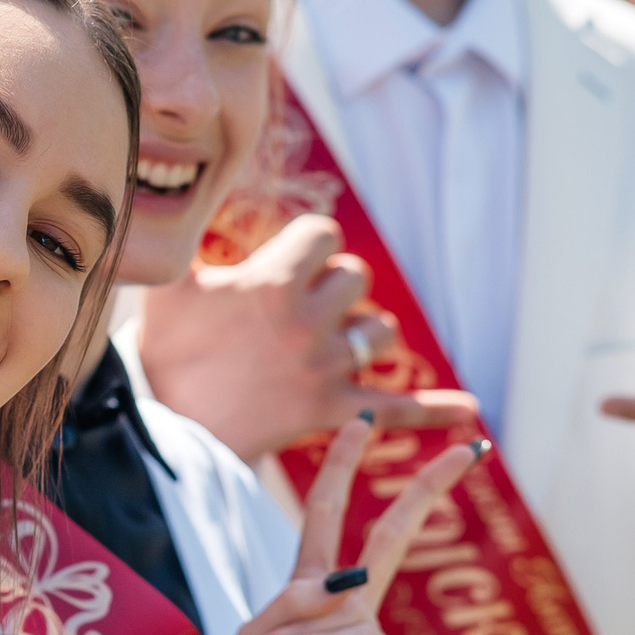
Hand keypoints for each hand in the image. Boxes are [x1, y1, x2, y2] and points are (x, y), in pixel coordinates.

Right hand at [139, 214, 476, 462]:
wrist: (164, 430)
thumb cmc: (163, 354)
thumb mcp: (168, 285)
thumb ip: (190, 240)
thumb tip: (191, 204)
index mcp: (273, 282)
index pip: (324, 234)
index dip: (309, 245)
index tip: (288, 262)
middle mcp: (308, 320)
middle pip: (355, 277)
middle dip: (333, 285)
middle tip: (299, 308)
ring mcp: (325, 367)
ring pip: (379, 332)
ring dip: (364, 331)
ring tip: (335, 342)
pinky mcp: (332, 410)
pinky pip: (397, 408)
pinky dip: (436, 410)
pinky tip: (471, 411)